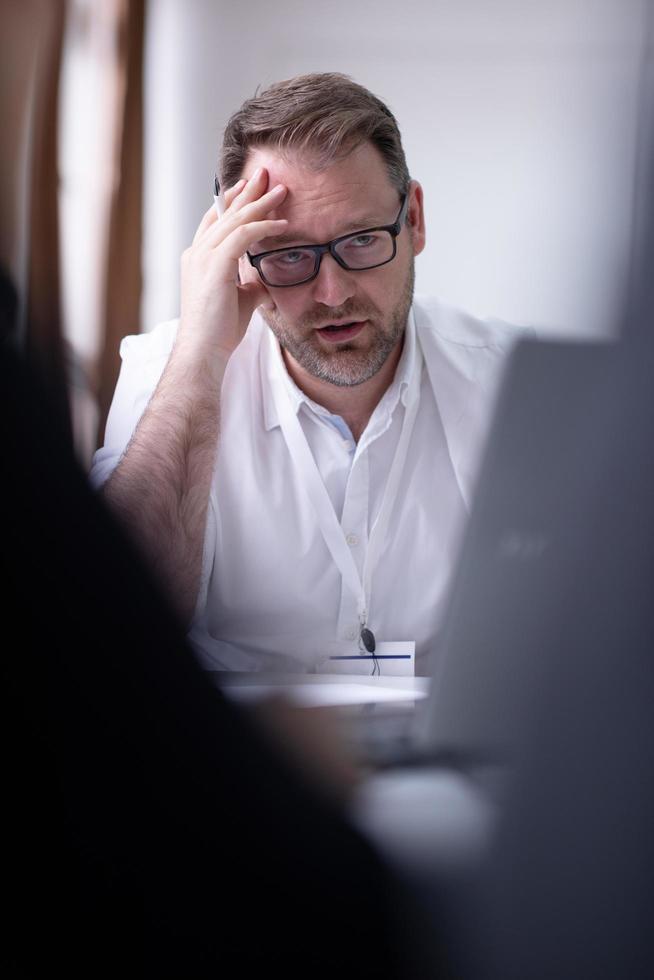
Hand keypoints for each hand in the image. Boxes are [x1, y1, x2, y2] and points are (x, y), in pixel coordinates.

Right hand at [178, 168, 287, 358]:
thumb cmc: (219, 331)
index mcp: (198, 258)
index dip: (233, 201)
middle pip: (225, 212)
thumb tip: (266, 278)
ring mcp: (203, 257)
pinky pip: (243, 236)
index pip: (215, 220)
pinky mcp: (215, 266)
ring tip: (282, 190)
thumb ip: (250, 283)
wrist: (204, 351)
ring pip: (235, 219)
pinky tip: (282, 224)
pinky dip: (263, 227)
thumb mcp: (240, 300)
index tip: (251, 188)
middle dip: (248, 191)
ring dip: (261, 203)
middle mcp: (197, 252)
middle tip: (267, 173)